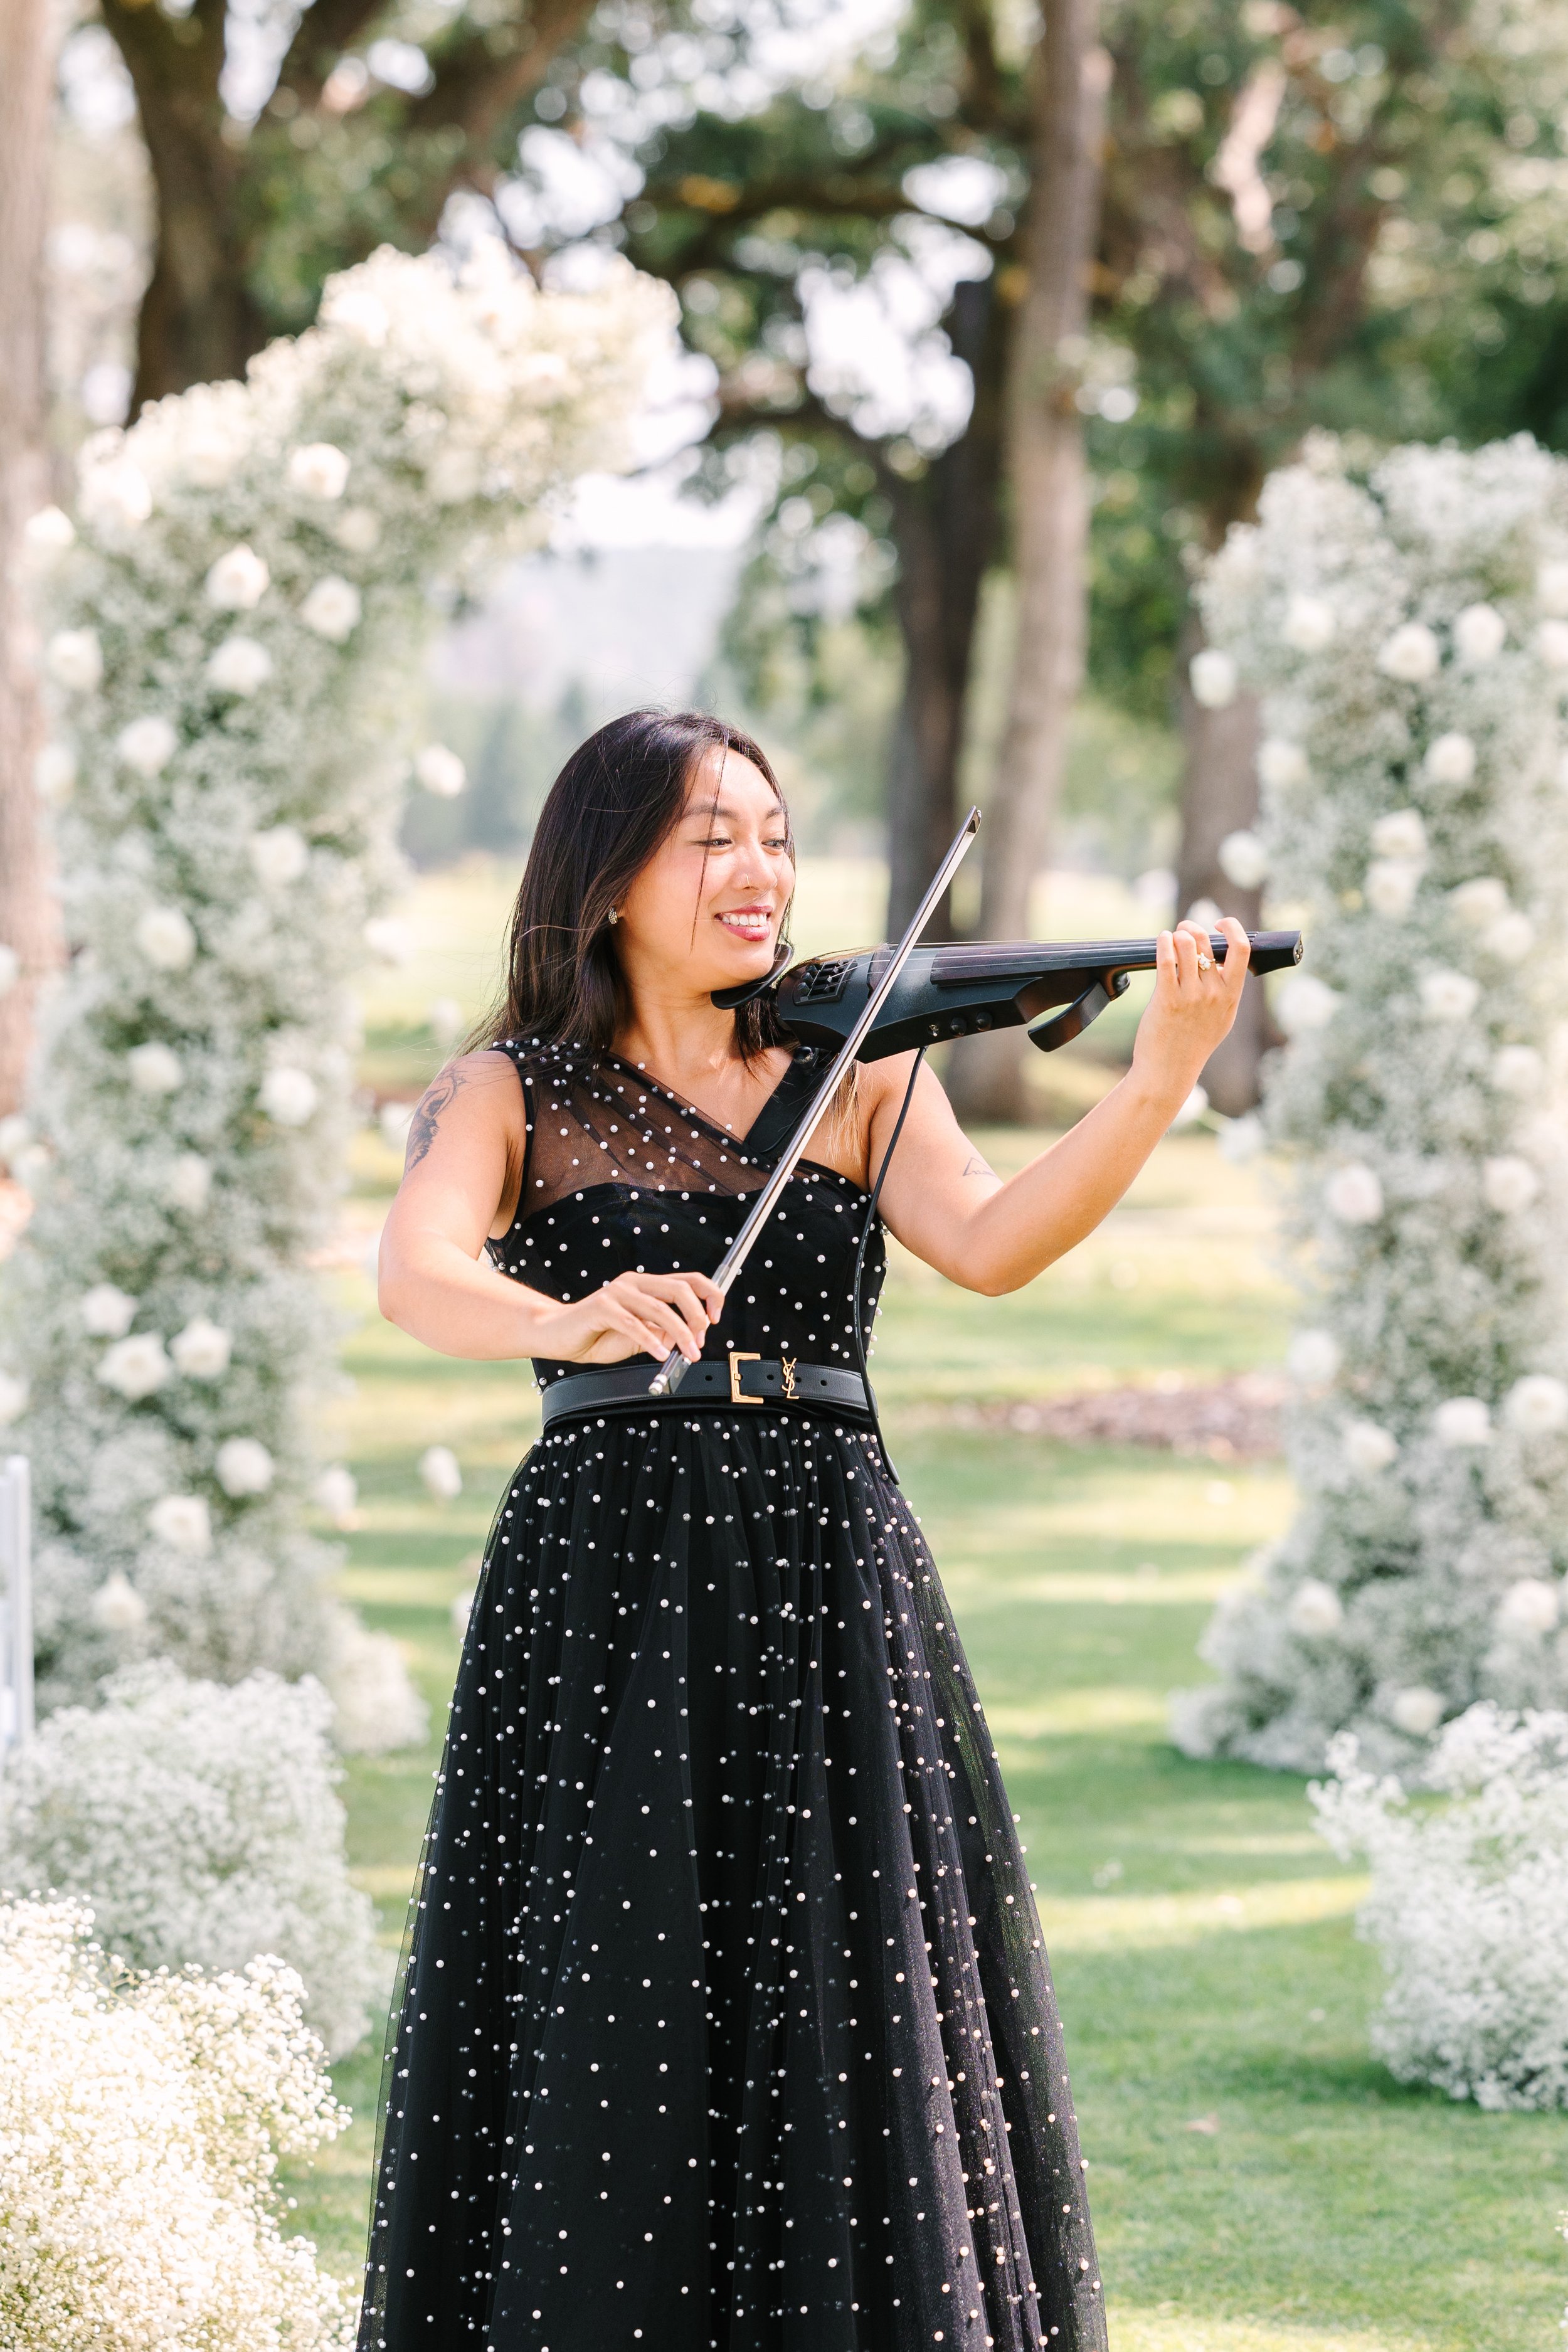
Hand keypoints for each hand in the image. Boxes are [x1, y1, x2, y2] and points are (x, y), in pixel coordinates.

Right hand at [532, 1269, 725, 1365]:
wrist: (556, 1335)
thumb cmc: (596, 1335)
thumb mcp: (638, 1336)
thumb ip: (661, 1333)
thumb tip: (686, 1339)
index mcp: (645, 1285)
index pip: (687, 1280)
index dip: (708, 1296)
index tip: (716, 1319)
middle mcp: (634, 1283)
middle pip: (679, 1289)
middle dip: (697, 1316)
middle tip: (701, 1341)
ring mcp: (617, 1292)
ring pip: (660, 1309)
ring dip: (680, 1334)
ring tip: (689, 1353)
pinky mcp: (602, 1307)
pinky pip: (633, 1324)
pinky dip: (651, 1340)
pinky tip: (659, 1354)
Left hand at [1130, 915, 1250, 1109]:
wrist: (1169, 1070)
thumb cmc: (1194, 1044)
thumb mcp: (1222, 1018)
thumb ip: (1225, 992)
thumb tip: (1223, 964)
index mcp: (1231, 996)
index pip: (1242, 949)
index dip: (1232, 928)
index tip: (1220, 923)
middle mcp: (1213, 994)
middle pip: (1207, 943)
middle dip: (1194, 927)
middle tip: (1185, 928)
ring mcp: (1190, 996)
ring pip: (1186, 946)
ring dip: (1178, 935)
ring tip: (1172, 937)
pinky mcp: (1166, 999)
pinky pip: (1166, 960)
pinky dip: (1163, 943)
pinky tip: (1161, 940)